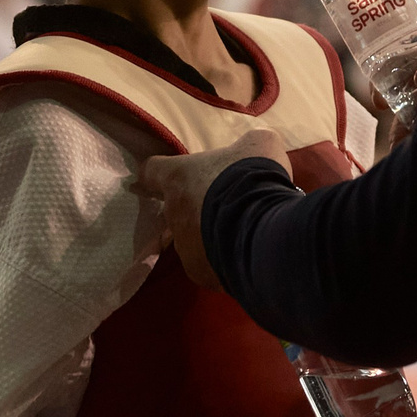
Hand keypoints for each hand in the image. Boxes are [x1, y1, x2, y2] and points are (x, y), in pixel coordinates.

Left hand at [138, 130, 290, 291]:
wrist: (265, 231)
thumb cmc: (254, 179)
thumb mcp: (260, 145)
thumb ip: (248, 144)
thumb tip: (253, 148)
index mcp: (178, 177)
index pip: (152, 170)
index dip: (159, 171)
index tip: (165, 174)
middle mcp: (173, 213)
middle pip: (176, 207)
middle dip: (196, 205)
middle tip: (224, 203)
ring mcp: (183, 246)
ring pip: (192, 238)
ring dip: (209, 233)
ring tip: (239, 231)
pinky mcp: (199, 272)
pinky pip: (207, 263)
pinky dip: (222, 258)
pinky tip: (244, 253)